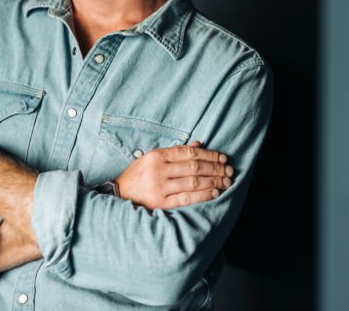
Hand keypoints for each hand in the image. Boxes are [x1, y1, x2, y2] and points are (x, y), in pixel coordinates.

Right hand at [114, 141, 233, 209]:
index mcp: (157, 155)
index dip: (209, 154)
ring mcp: (159, 187)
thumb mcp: (152, 158)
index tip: (223, 157)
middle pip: (194, 167)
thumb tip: (199, 144)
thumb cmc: (138, 175)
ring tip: (226, 181)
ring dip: (213, 181)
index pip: (189, 152)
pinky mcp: (160, 204)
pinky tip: (214, 193)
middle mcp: (159, 170)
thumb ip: (175, 151)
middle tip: (229, 170)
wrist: (118, 195)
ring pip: (193, 182)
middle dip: (215, 168)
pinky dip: (203, 195)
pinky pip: (187, 198)